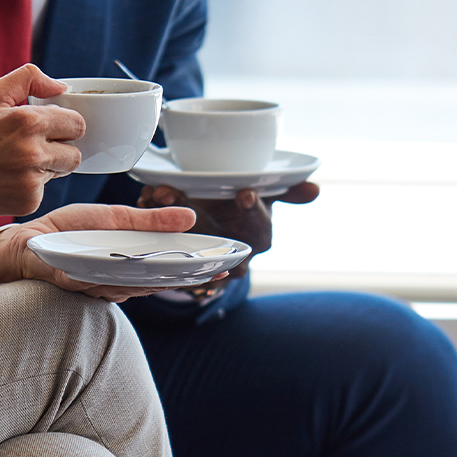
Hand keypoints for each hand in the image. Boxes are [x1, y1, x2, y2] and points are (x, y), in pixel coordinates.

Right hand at [0, 64, 83, 248]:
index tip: (48, 126)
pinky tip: (7, 178)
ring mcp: (32, 181)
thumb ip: (28, 79)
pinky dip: (31, 185)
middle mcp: (34, 153)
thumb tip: (60, 87)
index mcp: (28, 122)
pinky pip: (44, 190)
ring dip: (47, 166)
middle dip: (60, 147)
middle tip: (32, 145)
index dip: (64, 123)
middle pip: (75, 152)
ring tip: (16, 161)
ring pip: (61, 171)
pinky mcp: (28, 202)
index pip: (77, 123)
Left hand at [0, 203, 226, 302]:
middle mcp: (117, 281)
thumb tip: (189, 218)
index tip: (223, 266)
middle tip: (212, 271)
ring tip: (183, 269)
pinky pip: (98, 284)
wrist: (26, 242)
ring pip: (133, 287)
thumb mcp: (113, 218)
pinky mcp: (74, 283)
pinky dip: (115, 279)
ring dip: (156, 280)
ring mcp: (97, 286)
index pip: (168, 271)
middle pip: (157, 283)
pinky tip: (132, 274)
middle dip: (185, 277)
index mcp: (130, 265)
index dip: (195, 270)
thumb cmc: (68, 232)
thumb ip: (149, 220)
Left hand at [138, 181, 319, 283]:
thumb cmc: (246, 211)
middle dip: (189, 209)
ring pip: (183, 241)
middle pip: (213, 234)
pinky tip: (141, 207)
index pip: (258, 222)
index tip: (244, 194)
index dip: (252, 209)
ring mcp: (207, 259)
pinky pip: (166, 251)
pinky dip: (152, 230)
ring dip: (165, 218)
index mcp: (258, 234)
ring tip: (151, 193)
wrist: (224, 233)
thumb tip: (316, 189)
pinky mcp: (184, 266)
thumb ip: (290, 190)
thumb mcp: (271, 196)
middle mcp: (234, 252)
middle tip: (169, 190)